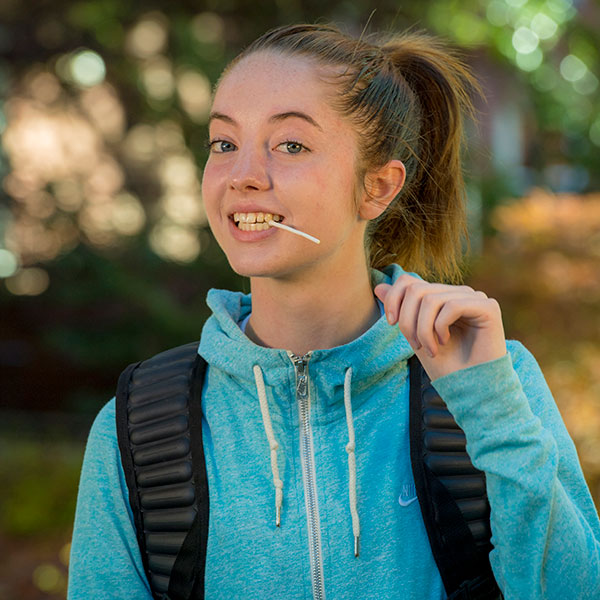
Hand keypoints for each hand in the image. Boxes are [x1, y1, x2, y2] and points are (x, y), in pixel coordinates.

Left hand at [374, 275, 506, 379]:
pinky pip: (452, 306)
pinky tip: (445, 343)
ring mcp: (473, 298)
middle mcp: (458, 293)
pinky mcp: (488, 307)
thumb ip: (401, 311)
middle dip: (408, 320)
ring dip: (423, 329)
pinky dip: (440, 327)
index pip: (409, 281)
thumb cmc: (445, 365)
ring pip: (431, 299)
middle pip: (417, 290)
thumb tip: (379, 286)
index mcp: (441, 297)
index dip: (394, 299)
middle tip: (415, 345)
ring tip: (430, 349)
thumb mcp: (415, 336)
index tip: (390, 323)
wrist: (471, 388)